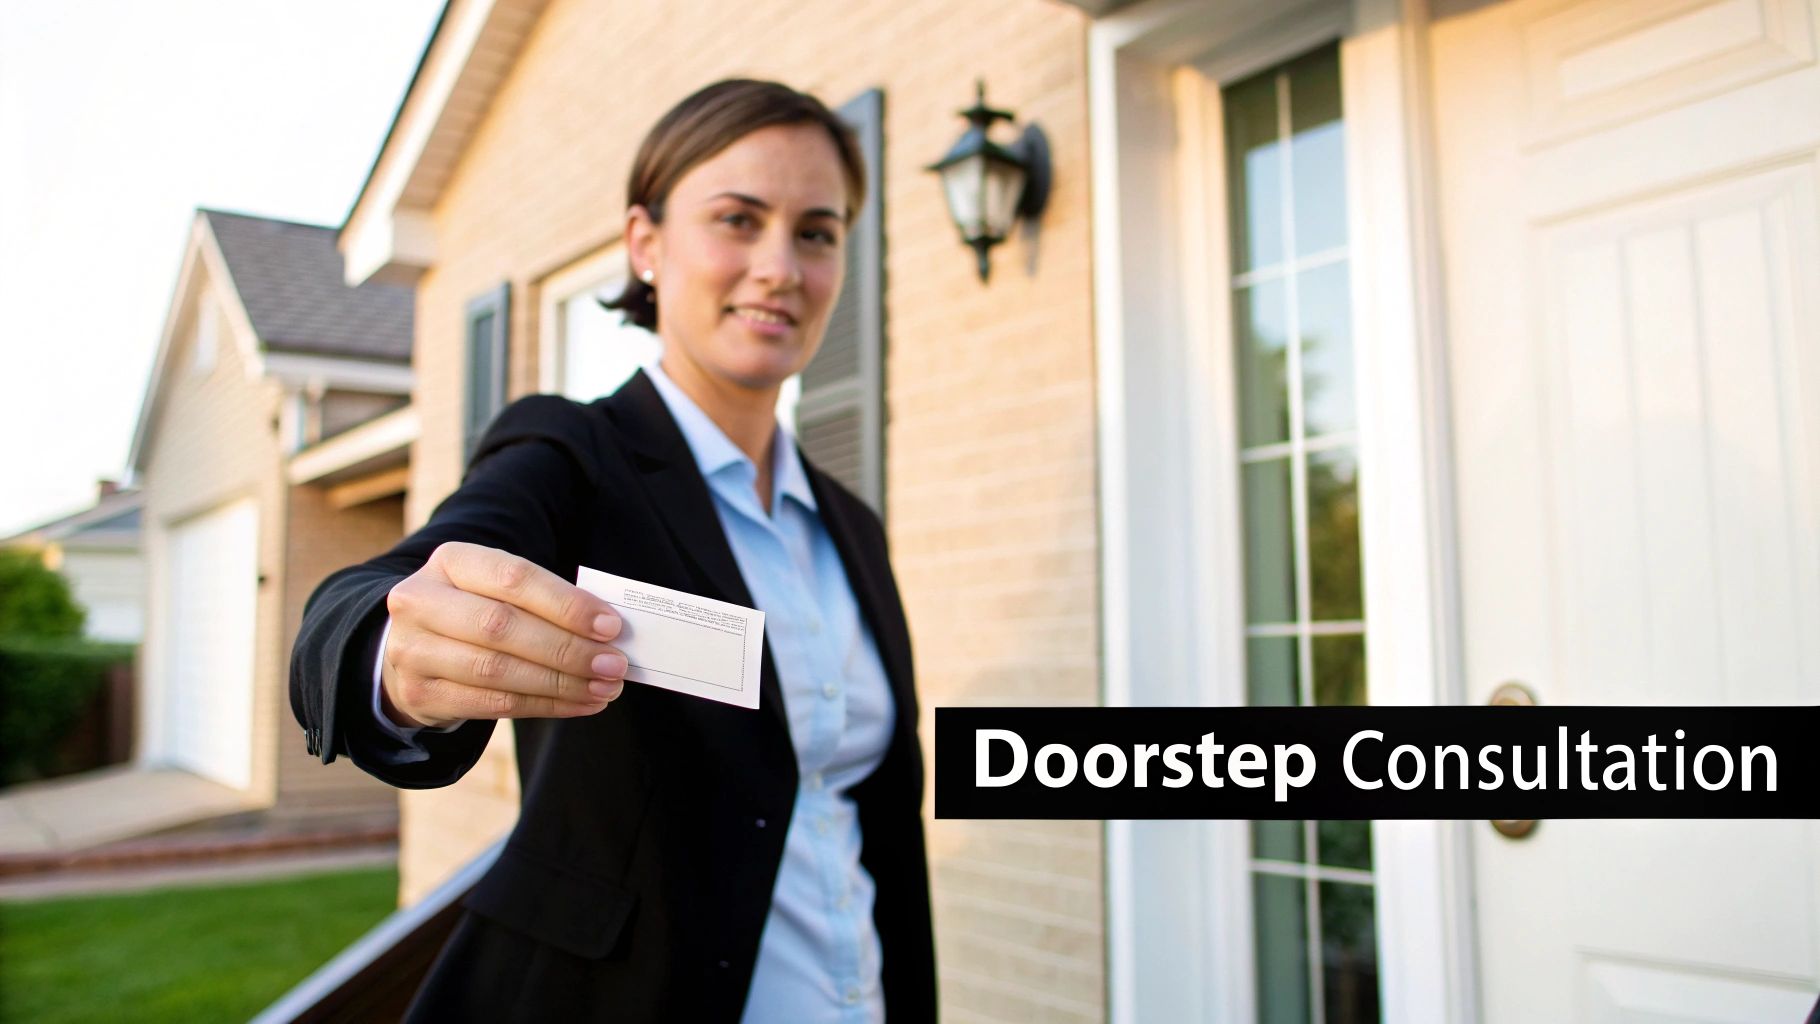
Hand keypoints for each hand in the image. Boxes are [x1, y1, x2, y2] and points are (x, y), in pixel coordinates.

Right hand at [379, 541, 627, 729]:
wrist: (415, 646)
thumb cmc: (476, 611)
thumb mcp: (498, 589)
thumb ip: (545, 602)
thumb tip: (608, 631)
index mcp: (450, 561)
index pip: (514, 578)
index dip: (566, 604)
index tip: (611, 626)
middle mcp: (421, 601)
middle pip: (502, 626)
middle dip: (567, 649)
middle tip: (613, 665)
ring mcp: (413, 650)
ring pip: (497, 670)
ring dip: (561, 683)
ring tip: (603, 689)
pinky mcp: (419, 694)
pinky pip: (492, 703)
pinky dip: (544, 705)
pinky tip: (579, 704)